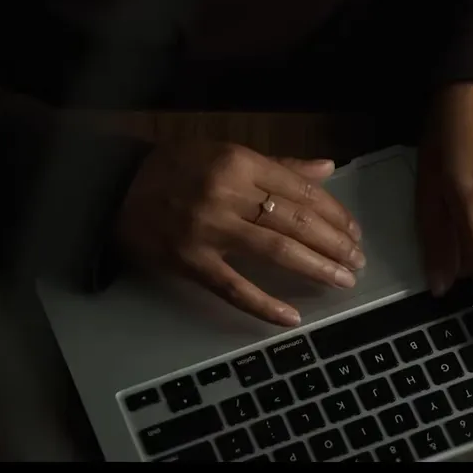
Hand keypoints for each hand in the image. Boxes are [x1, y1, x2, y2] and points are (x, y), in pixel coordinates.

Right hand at [116, 143, 364, 325]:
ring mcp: (209, 231)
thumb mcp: (227, 154)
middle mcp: (228, 194)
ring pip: (276, 251)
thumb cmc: (176, 167)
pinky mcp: (191, 263)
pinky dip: (265, 305)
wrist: (115, 188)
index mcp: (241, 163)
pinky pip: (235, 288)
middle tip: (357, 260)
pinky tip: (291, 318)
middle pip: (295, 221)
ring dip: (316, 267)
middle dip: (334, 243)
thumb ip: (279, 165)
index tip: (354, 231)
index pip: (302, 190)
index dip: (334, 213)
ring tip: (342, 279)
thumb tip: (327, 169)